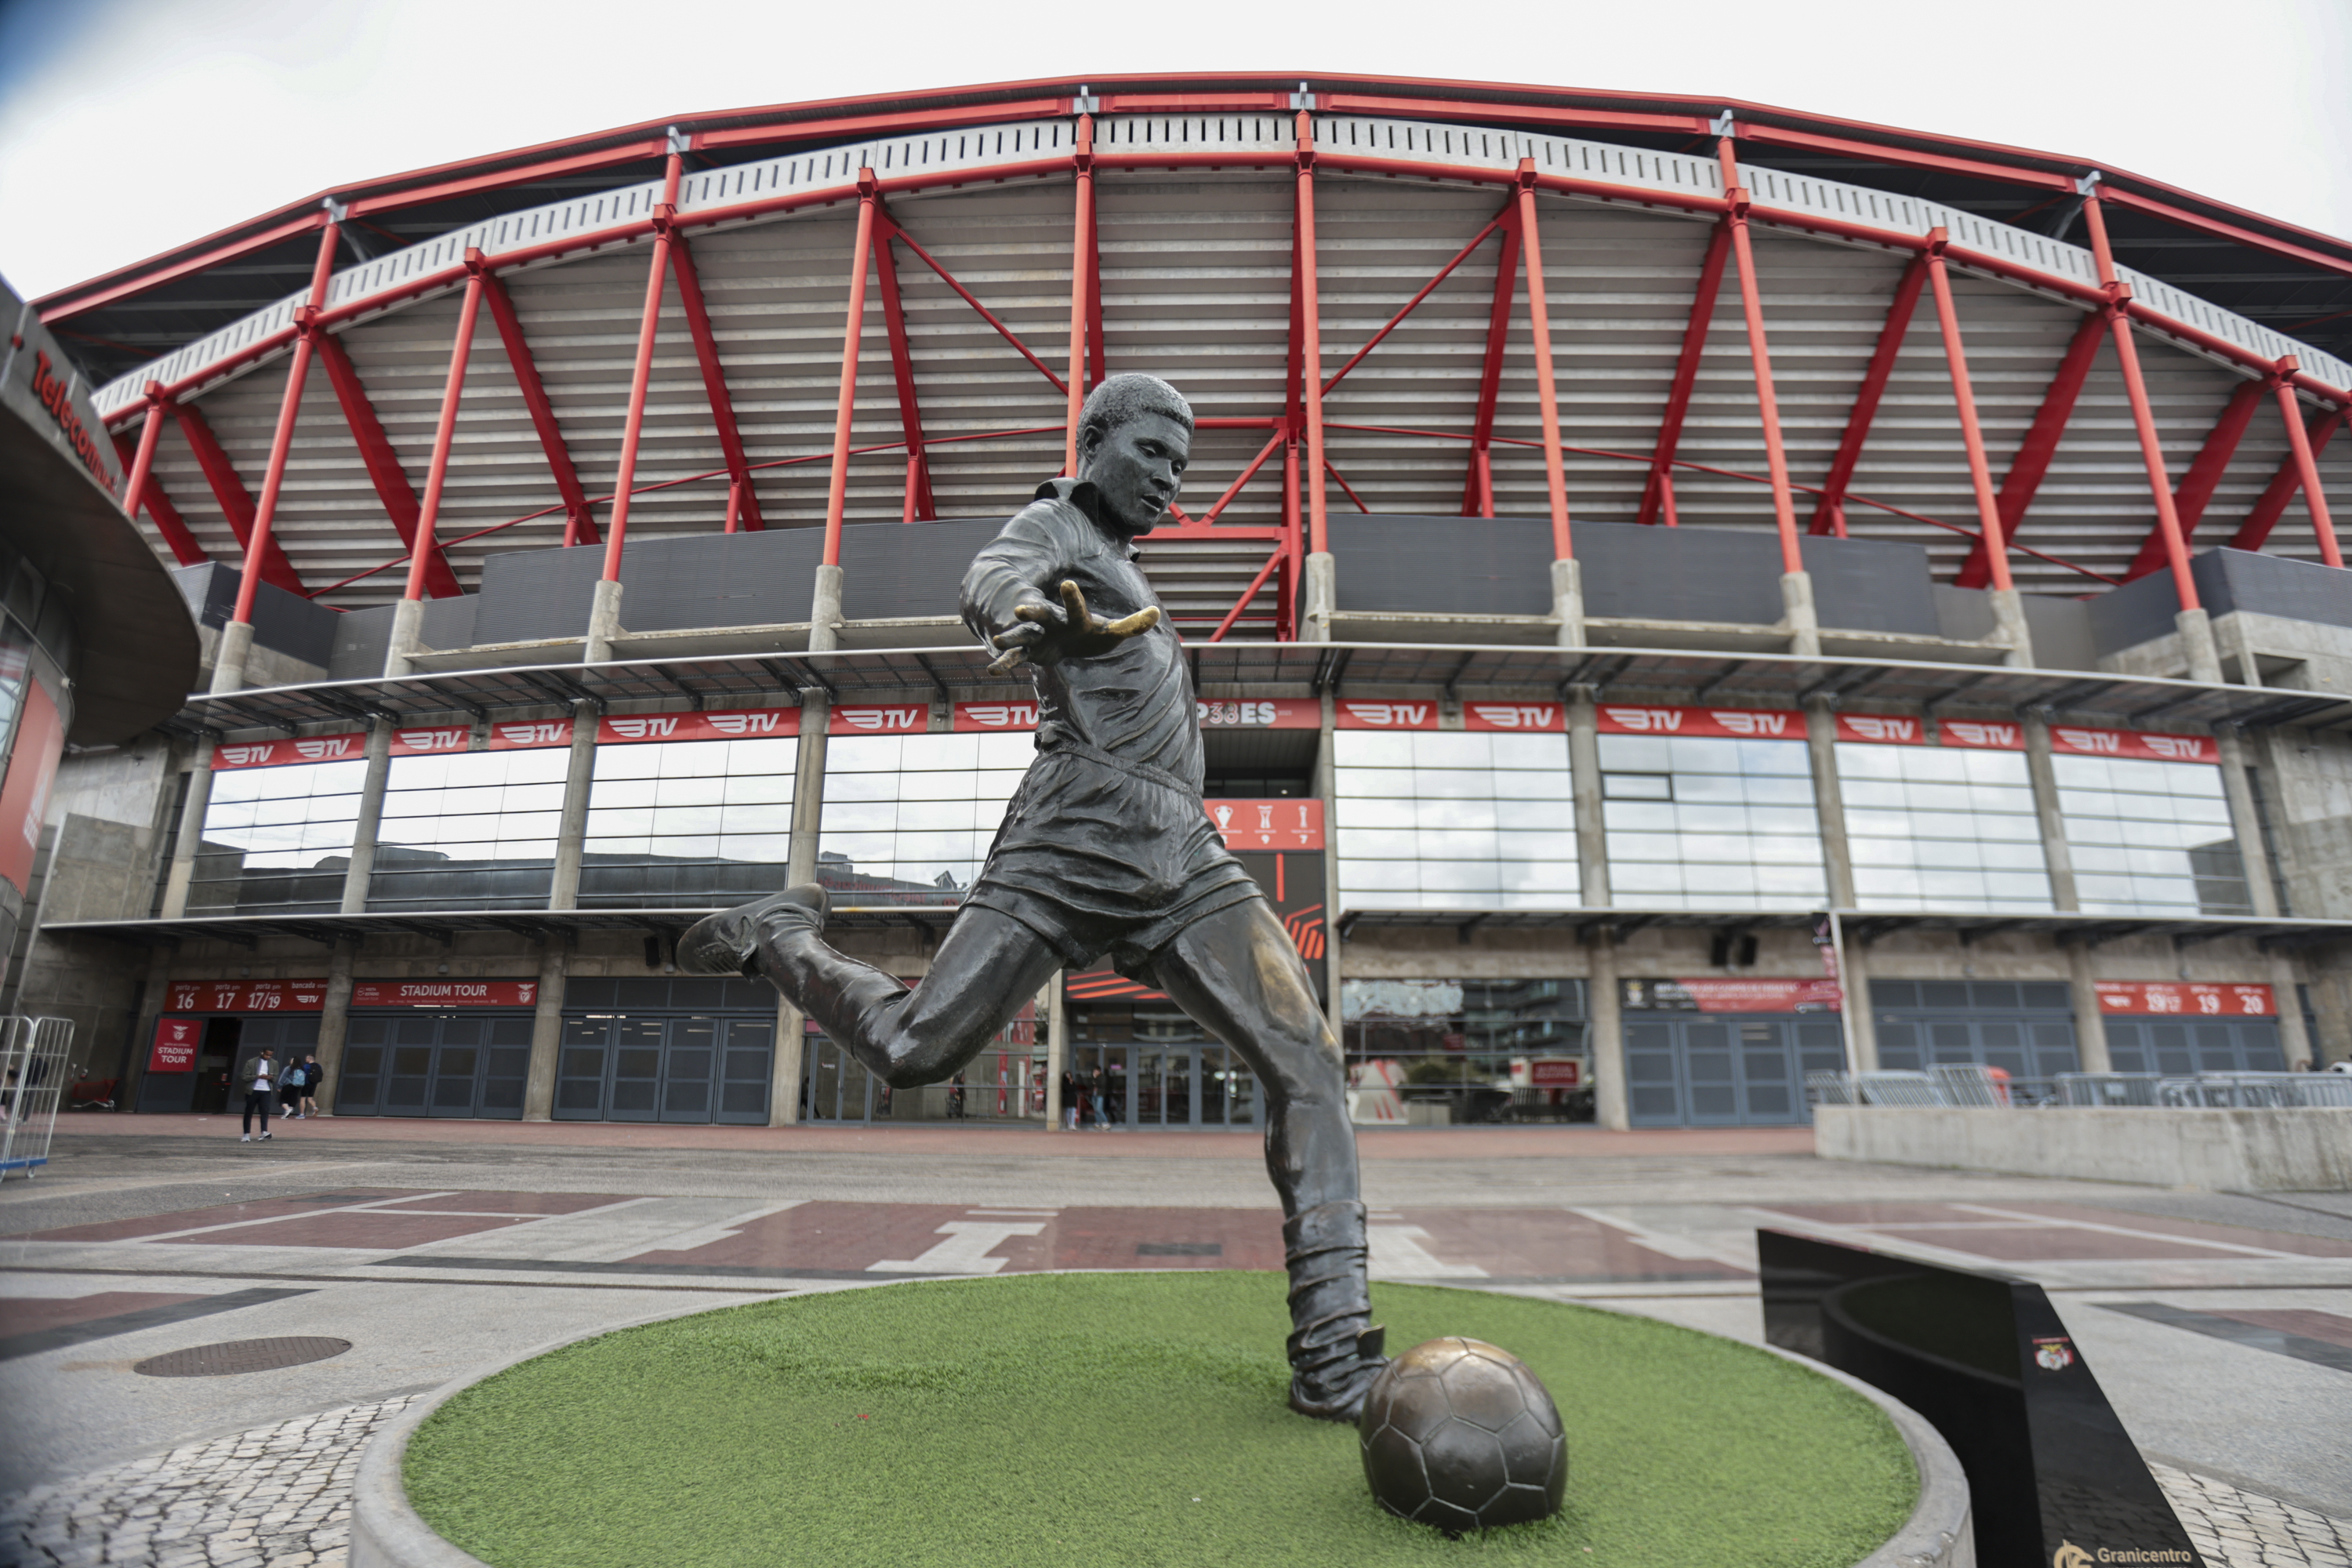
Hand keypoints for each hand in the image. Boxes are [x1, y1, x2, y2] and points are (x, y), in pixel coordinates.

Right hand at [987, 580, 1160, 672]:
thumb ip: (1131, 625)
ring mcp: (1038, 636)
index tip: (1068, 583)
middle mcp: (1052, 623)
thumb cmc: (1089, 633)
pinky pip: (1015, 657)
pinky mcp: (1029, 652)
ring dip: (1013, 637)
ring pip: (1023, 635)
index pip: (1075, 606)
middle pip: (1041, 615)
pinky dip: (1005, 662)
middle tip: (1020, 610)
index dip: (1072, 597)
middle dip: (1031, 612)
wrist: (1065, 639)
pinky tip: (993, 669)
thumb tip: (1156, 614)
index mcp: (1073, 617)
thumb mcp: (1111, 631)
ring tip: (1001, 640)